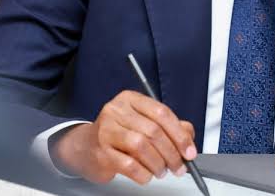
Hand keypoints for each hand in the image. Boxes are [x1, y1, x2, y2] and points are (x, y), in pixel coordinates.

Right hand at [49, 90, 196, 183]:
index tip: (189, 150)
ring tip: (162, 171)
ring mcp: (107, 130)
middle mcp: (117, 111)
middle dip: (171, 152)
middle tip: (179, 166)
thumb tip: (188, 135)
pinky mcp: (101, 152)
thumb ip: (167, 125)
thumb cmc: (118, 133)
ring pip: (142, 147)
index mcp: (131, 99)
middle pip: (153, 131)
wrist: (84, 147)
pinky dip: (143, 173)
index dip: (179, 133)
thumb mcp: (142, 122)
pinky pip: (129, 165)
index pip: (161, 112)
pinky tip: (147, 175)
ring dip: (158, 163)